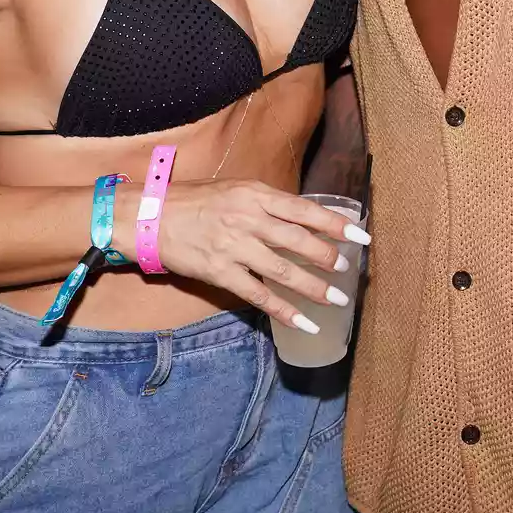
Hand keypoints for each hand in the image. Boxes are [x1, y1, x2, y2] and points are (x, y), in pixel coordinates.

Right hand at [155, 179, 366, 329]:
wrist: (151, 217)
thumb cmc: (196, 201)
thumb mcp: (235, 189)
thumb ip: (268, 203)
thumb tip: (306, 218)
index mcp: (255, 194)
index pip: (304, 210)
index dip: (335, 223)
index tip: (361, 234)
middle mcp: (248, 219)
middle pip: (299, 241)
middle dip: (329, 256)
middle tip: (350, 268)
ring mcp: (235, 247)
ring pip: (284, 270)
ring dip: (314, 287)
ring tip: (337, 298)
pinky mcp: (221, 273)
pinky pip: (258, 296)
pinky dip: (283, 310)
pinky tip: (303, 322)